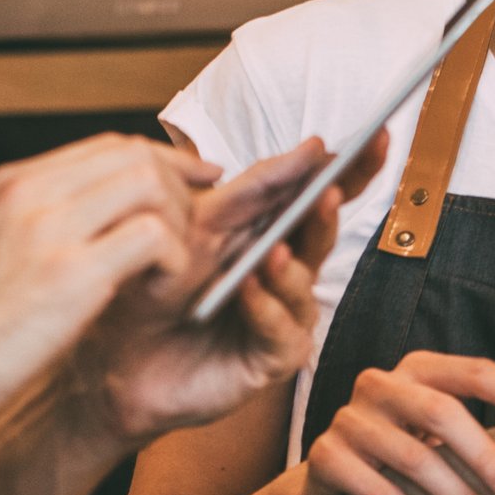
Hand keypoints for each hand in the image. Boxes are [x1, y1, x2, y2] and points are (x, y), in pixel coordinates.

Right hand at [0, 135, 238, 441]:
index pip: (104, 148)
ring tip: (179, 267)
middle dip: (181, 187)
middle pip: (135, 157)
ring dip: (180, 225)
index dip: (159, 162)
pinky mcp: (72, 274)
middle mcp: (29, 195)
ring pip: (151, 188)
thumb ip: (26, 229)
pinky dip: (175, 261)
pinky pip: (154, 239)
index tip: (190, 182)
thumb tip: (76, 225)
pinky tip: (166, 293)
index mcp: (7, 187)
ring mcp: (50, 230)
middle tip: (201, 226)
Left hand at [73, 133, 382, 441]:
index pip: (323, 194)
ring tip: (275, 250)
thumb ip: (255, 190)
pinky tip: (247, 290)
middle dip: (332, 209)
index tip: (375, 136)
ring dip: (290, 268)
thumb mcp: (200, 227)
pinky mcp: (272, 358)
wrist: (118, 357)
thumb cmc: (158, 291)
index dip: (352, 168)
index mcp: (275, 232)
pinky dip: (264, 309)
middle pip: (324, 233)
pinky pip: (281, 331)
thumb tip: (312, 148)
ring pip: (304, 285)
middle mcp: (288, 273)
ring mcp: (285, 315)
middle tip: (330, 189)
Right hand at [300, 349, 494, 494]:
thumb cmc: (399, 463)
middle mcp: (379, 385)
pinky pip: (379, 492)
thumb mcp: (434, 440)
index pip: (471, 372)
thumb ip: (472, 438)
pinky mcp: (327, 459)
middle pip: (442, 414)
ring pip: (415, 458)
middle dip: (487, 457)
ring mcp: (349, 420)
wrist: (328, 493)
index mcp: (416, 371)